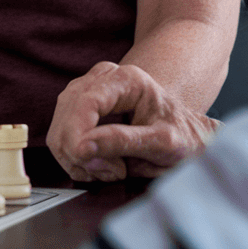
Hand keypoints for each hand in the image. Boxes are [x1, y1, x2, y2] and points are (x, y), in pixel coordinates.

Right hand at [47, 61, 219, 181]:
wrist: (187, 133)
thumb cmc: (182, 135)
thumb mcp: (163, 143)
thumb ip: (124, 142)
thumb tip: (84, 147)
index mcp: (127, 79)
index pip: (86, 101)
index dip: (77, 133)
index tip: (85, 159)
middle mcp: (103, 77)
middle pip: (68, 113)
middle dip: (79, 149)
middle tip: (111, 171)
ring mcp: (89, 90)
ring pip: (60, 127)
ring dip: (76, 156)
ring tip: (111, 169)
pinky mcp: (80, 108)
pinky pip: (62, 135)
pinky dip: (74, 157)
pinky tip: (100, 165)